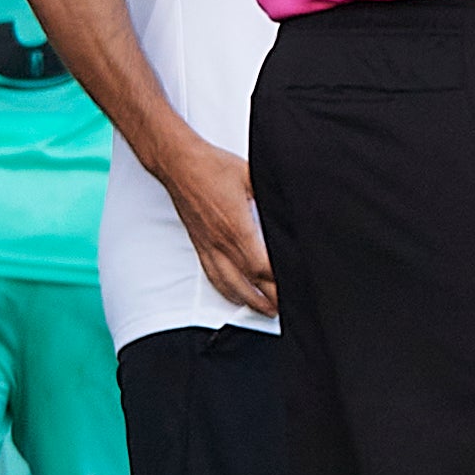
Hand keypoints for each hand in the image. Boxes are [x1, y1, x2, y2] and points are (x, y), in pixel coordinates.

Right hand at [164, 131, 276, 317]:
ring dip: (249, 301)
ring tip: (266, 310)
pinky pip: (212, 275)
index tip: (294, 284)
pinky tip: (235, 297)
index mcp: (237, 227)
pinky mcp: (199, 245)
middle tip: (286, 308)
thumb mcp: (251, 175)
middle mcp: (221, 242)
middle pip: (249, 281)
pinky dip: (226, 291)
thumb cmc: (213, 166)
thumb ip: (271, 194)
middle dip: (269, 298)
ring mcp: (208, 246)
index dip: (278, 280)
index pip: (261, 265)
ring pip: (230, 284)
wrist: (179, 164)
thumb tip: (291, 201)